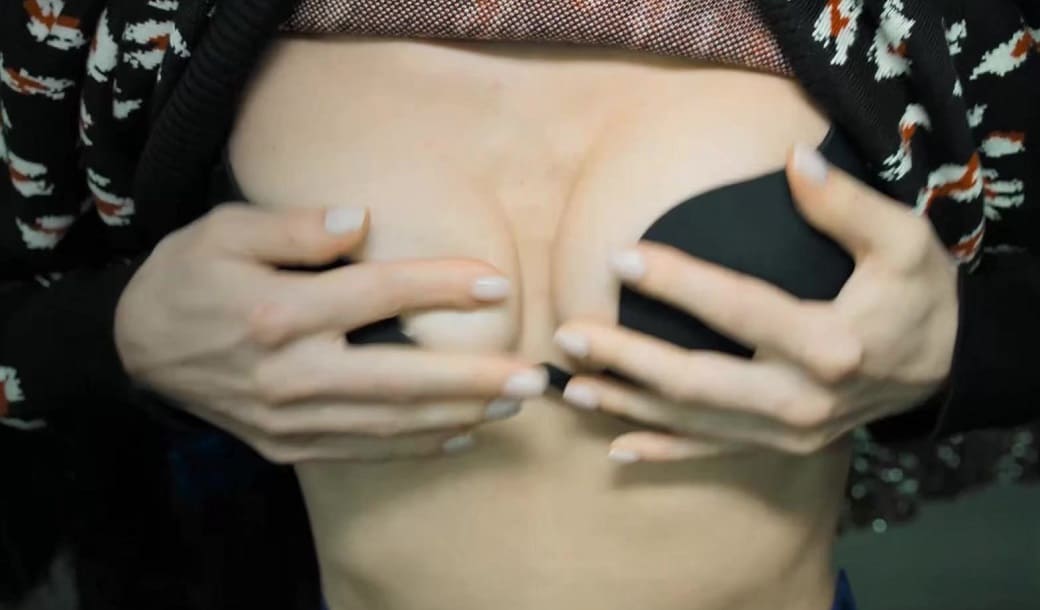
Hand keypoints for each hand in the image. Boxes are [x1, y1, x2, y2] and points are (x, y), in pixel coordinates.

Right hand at [115, 204, 544, 462]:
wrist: (138, 348)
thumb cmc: (189, 277)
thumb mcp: (225, 232)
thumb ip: (293, 228)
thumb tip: (359, 221)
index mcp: (277, 314)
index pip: (376, 295)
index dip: (439, 287)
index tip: (495, 281)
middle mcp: (289, 374)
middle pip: (398, 379)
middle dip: (472, 380)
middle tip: (532, 379)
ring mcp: (289, 419)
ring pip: (389, 424)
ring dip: (457, 416)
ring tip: (511, 405)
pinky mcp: (288, 446)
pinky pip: (362, 450)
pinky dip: (415, 447)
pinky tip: (460, 435)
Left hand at [553, 145, 959, 460]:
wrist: (948, 366)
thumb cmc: (920, 297)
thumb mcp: (904, 241)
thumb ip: (846, 205)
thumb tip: (796, 161)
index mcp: (831, 342)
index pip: (739, 309)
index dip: (677, 283)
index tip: (621, 257)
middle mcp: (802, 398)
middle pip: (698, 381)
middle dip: (628, 359)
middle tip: (569, 335)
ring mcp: (788, 433)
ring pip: (694, 422)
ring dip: (629, 405)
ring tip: (570, 385)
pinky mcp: (781, 447)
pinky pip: (712, 453)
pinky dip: (664, 451)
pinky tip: (616, 446)